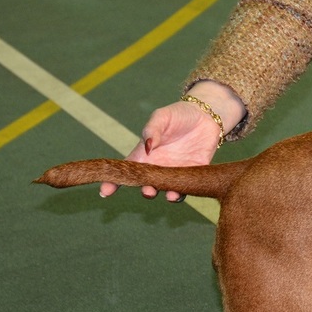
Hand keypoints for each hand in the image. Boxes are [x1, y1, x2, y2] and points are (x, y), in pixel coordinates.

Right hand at [102, 81, 245, 201]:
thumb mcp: (162, 117)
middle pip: (148, 184)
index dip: (114, 182)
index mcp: (146, 154)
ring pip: (168, 190)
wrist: (205, 116)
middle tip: (147, 191)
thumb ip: (152, 130)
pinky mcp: (194, 173)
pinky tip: (183, 191)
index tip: (105, 192)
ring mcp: (176, 172)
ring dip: (167, 195)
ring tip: (169, 195)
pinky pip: (188, 187)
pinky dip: (185, 192)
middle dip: (146, 190)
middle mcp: (159, 167)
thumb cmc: (178, 115)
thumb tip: (147, 146)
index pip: (127, 170)